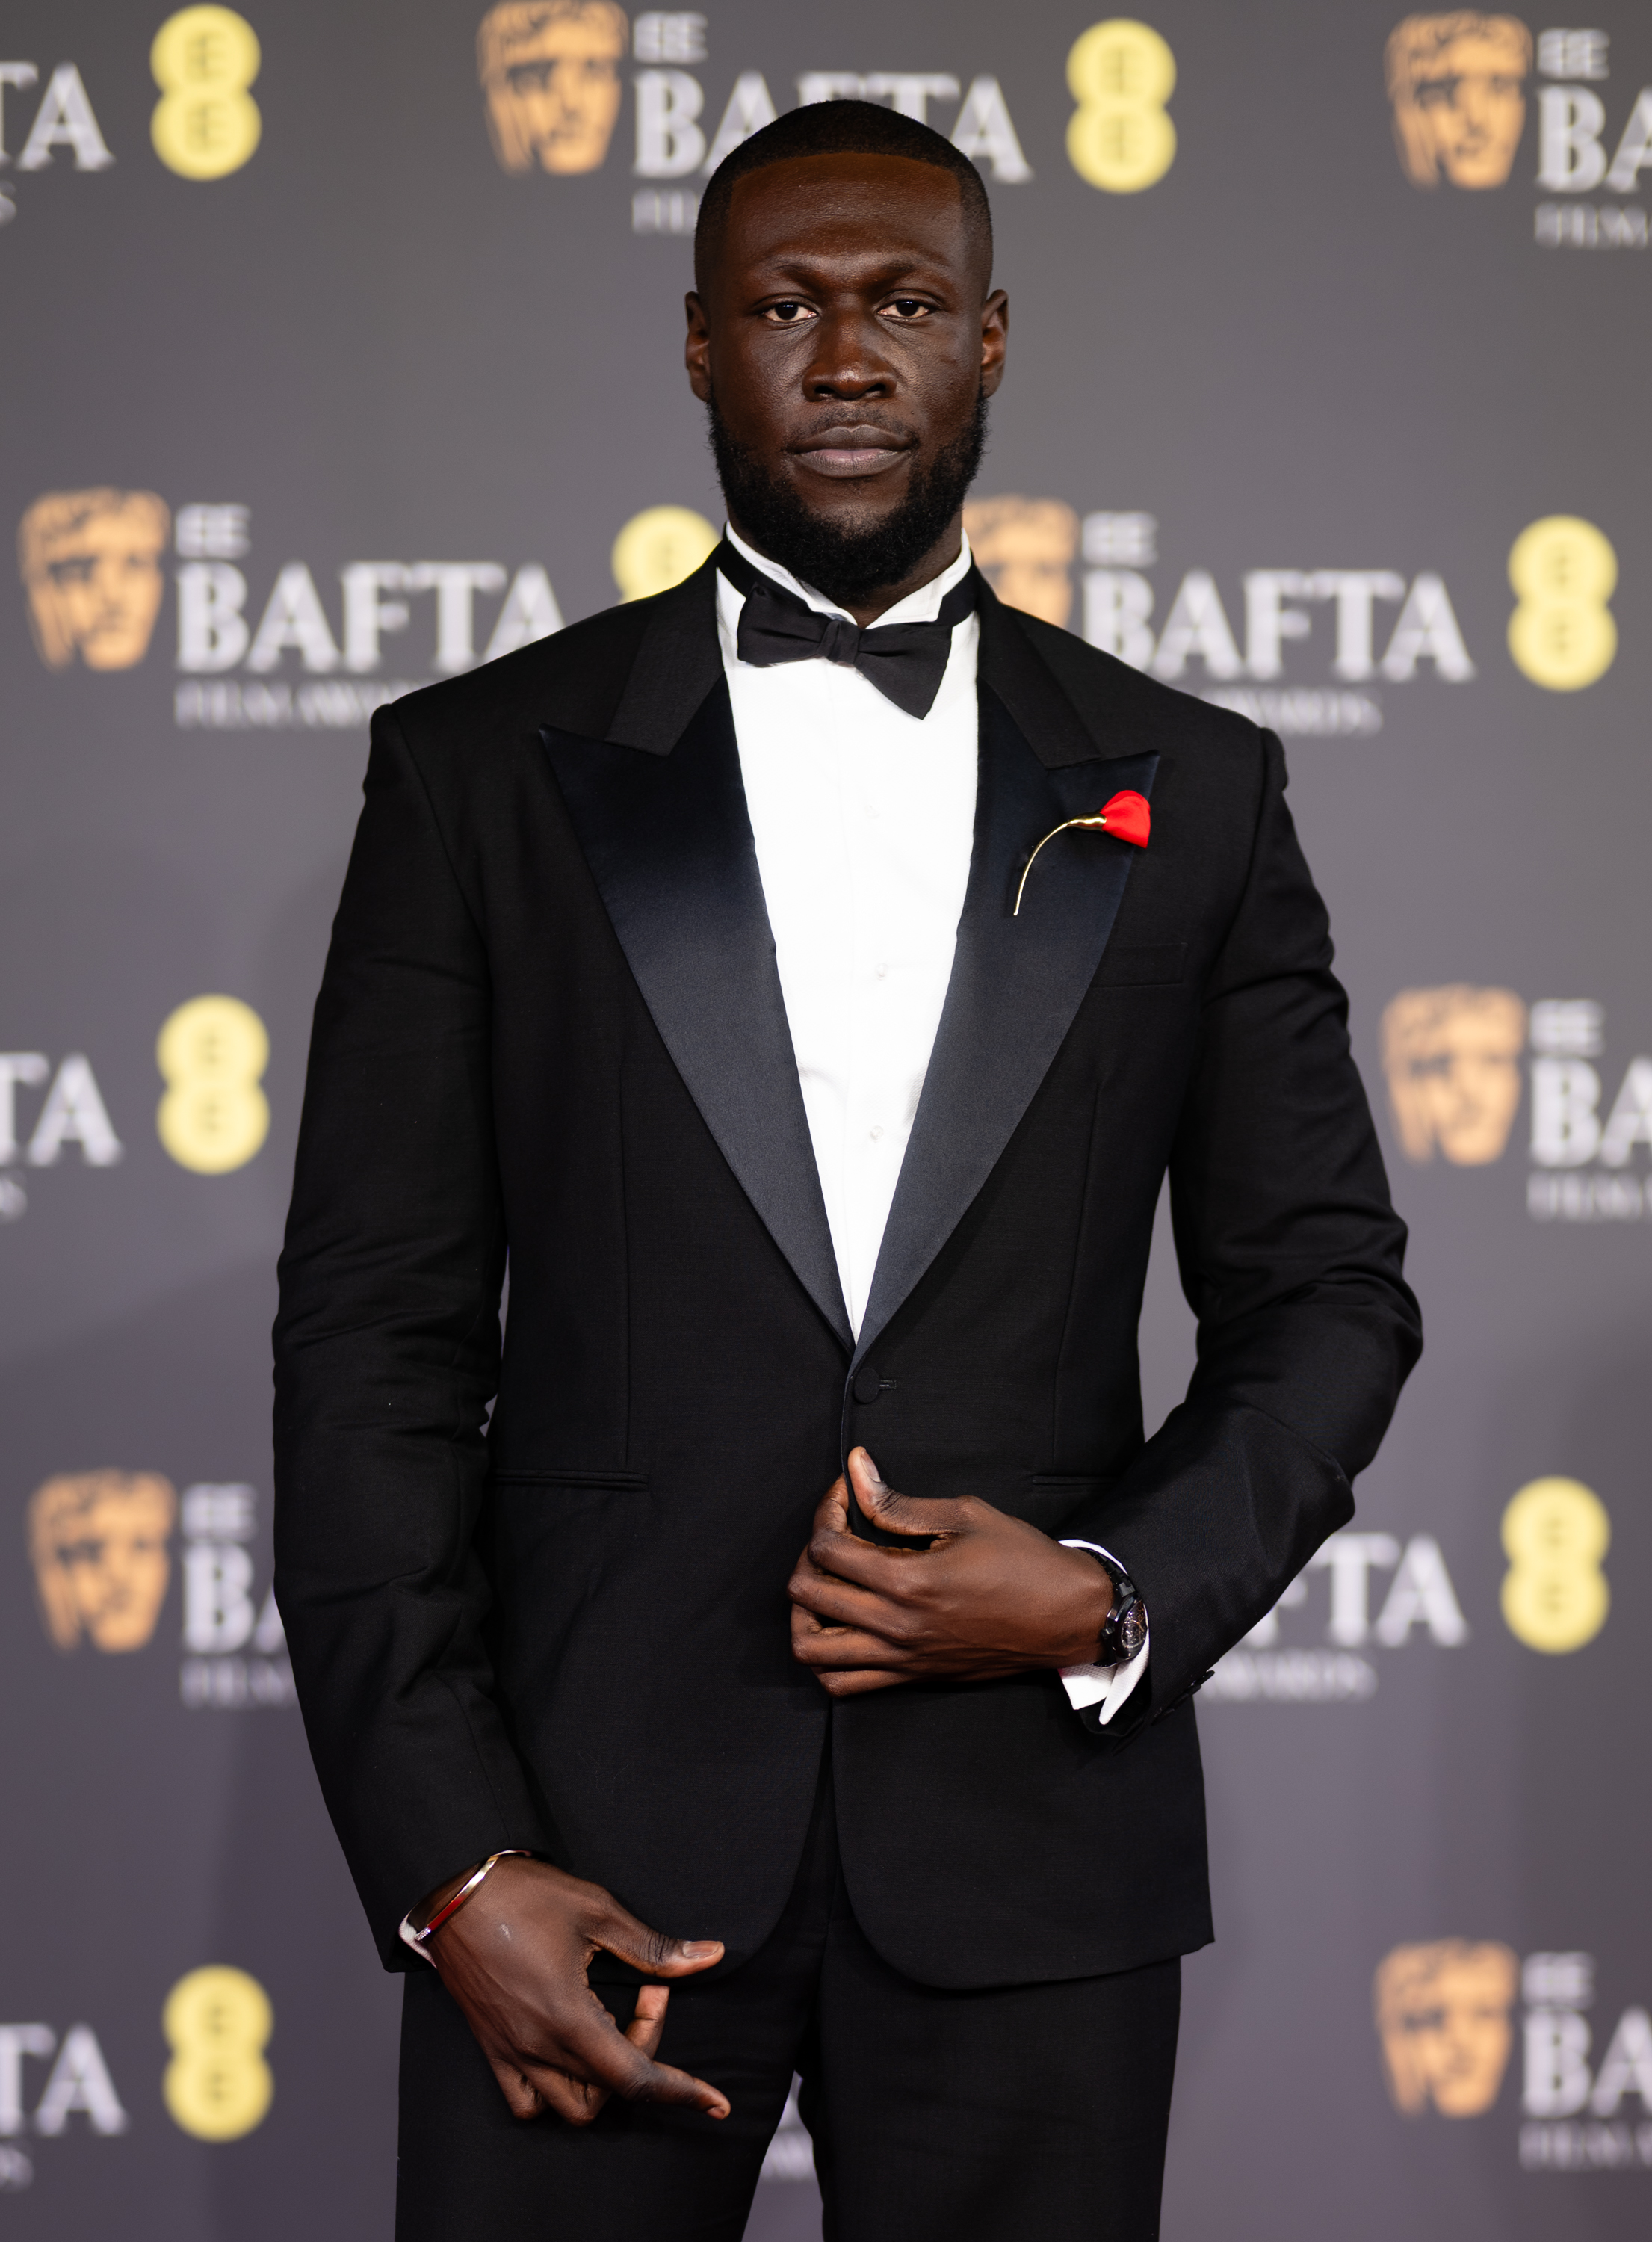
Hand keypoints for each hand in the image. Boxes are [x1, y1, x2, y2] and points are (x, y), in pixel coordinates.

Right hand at [416, 1855, 729, 2125]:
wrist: (452, 1891)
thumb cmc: (521, 1895)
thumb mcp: (597, 1911)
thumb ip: (653, 1947)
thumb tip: (707, 1957)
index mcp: (568, 2017)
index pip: (634, 2078)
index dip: (681, 2092)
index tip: (714, 2102)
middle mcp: (538, 2047)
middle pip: (610, 2089)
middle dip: (645, 2050)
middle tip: (649, 1996)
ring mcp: (512, 2053)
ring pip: (568, 2107)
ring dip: (603, 2082)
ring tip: (613, 2027)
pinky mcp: (492, 2048)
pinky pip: (525, 2101)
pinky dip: (555, 2094)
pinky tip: (573, 2054)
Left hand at [787, 1448, 1112, 1696]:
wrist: (1066, 1617)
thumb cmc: (1024, 1563)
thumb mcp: (965, 1515)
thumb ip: (899, 1502)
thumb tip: (856, 1471)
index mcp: (908, 1581)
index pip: (828, 1547)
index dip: (827, 1510)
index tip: (845, 1494)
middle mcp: (896, 1625)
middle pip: (808, 1592)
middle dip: (809, 1553)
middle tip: (834, 1533)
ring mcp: (901, 1658)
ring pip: (812, 1649)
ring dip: (803, 1612)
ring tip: (824, 1584)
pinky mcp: (911, 1677)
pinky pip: (843, 1684)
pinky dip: (825, 1659)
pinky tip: (839, 1627)